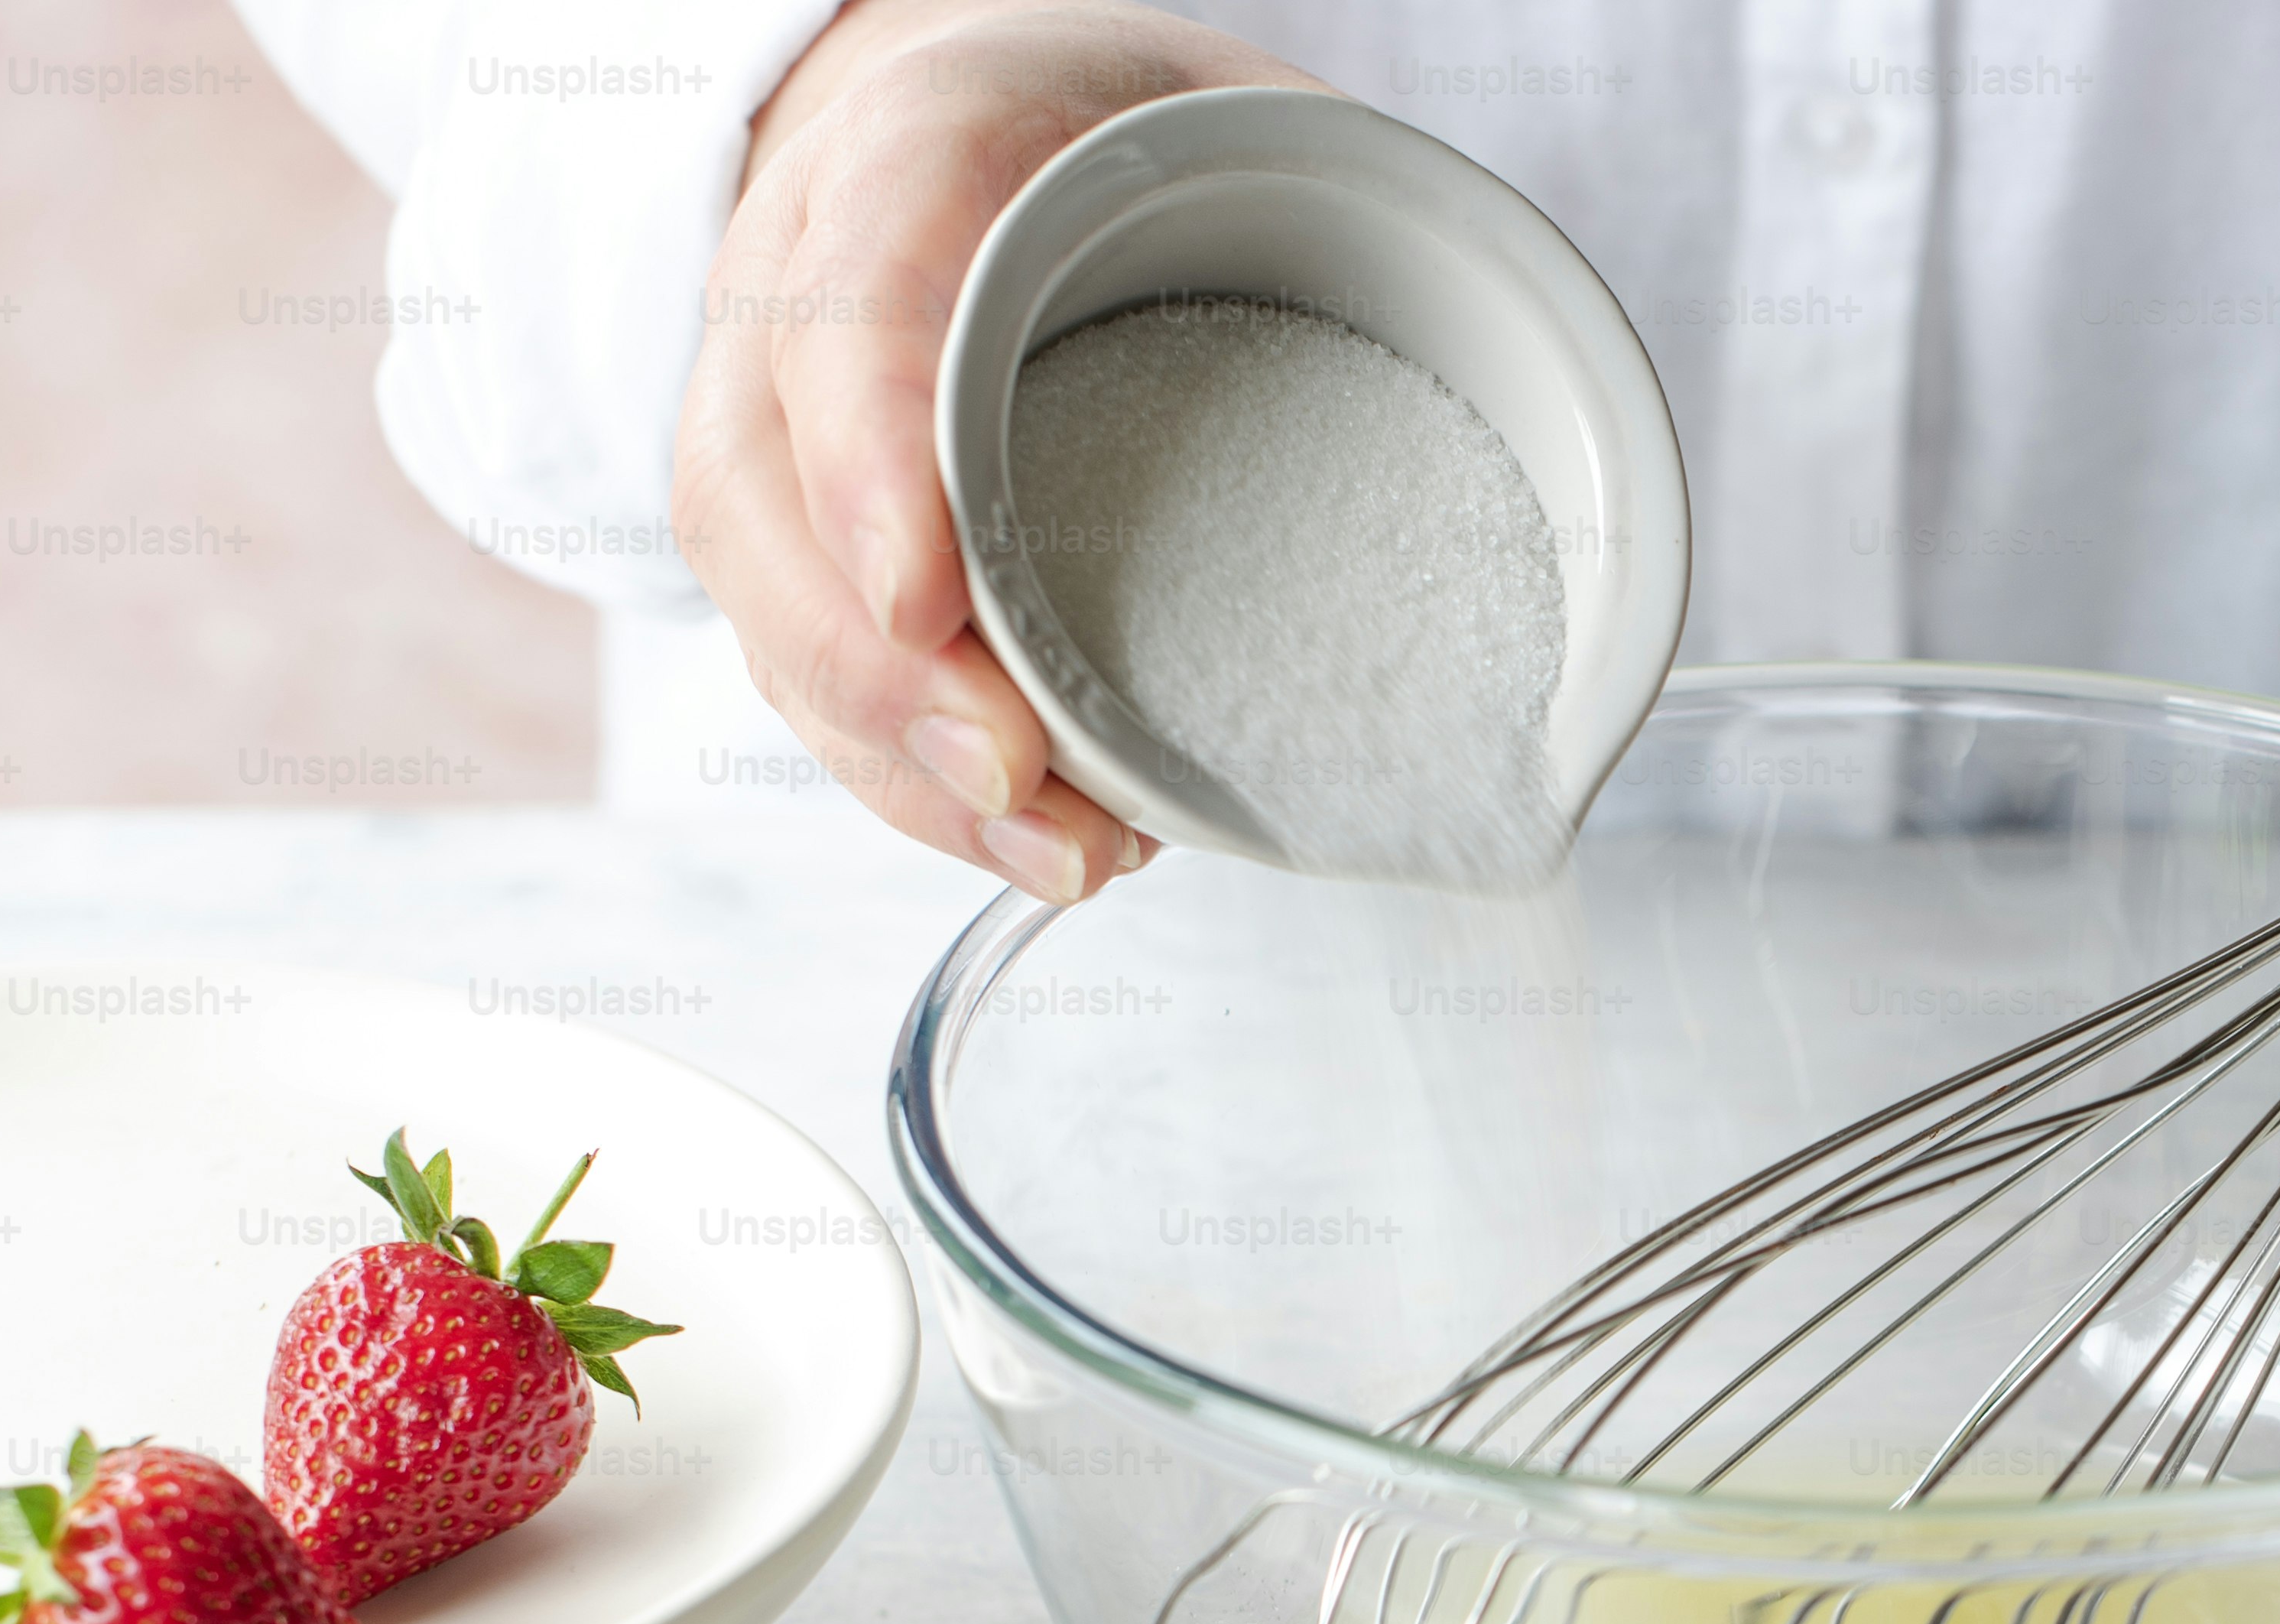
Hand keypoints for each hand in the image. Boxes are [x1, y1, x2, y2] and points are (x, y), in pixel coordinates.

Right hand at [680, 1, 1320, 896]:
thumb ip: (1334, 218)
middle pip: (763, 488)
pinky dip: (911, 777)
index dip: (869, 450)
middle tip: (1012, 774)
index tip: (928, 594)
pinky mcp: (793, 538)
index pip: (856, 288)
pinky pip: (810, 674)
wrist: (992, 137)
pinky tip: (1029, 832)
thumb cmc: (1125, 141)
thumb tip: (1516, 376)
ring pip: (772, 606)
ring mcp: (774, 420)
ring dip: (902, 758)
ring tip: (1058, 849)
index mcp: (917, 144)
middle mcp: (801, 284)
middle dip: (883, 664)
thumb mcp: (1245, 117)